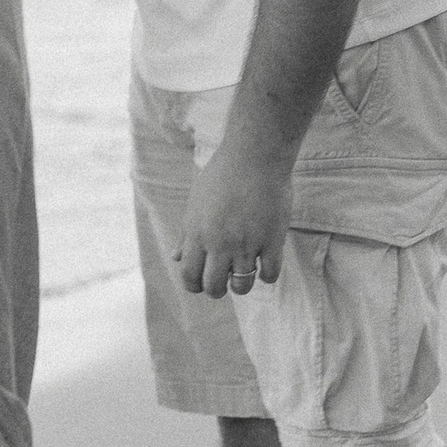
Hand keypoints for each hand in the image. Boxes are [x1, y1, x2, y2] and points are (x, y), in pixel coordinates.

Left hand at [178, 138, 290, 297]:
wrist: (254, 156)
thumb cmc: (222, 175)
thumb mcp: (196, 202)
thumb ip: (185, 234)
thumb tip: (176, 257)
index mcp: (196, 234)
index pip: (189, 276)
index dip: (194, 286)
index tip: (202, 283)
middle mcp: (219, 243)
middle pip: (214, 287)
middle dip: (217, 289)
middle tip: (224, 280)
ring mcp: (246, 244)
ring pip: (242, 287)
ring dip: (242, 284)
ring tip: (245, 270)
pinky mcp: (271, 241)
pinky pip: (270, 274)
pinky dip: (267, 275)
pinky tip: (265, 263)